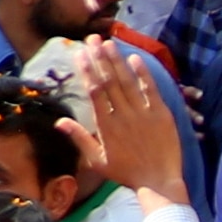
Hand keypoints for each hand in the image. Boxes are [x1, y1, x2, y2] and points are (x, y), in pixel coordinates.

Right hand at [77, 40, 187, 206]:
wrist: (158, 182)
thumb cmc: (125, 172)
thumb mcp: (97, 161)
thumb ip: (79, 138)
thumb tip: (58, 121)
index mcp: (106, 126)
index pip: (94, 92)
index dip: (87, 71)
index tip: (79, 54)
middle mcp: (124, 115)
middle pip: (109, 81)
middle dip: (99, 58)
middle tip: (92, 39)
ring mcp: (144, 114)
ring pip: (128, 82)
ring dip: (117, 61)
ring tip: (109, 43)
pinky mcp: (162, 115)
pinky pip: (151, 90)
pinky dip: (144, 75)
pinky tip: (135, 59)